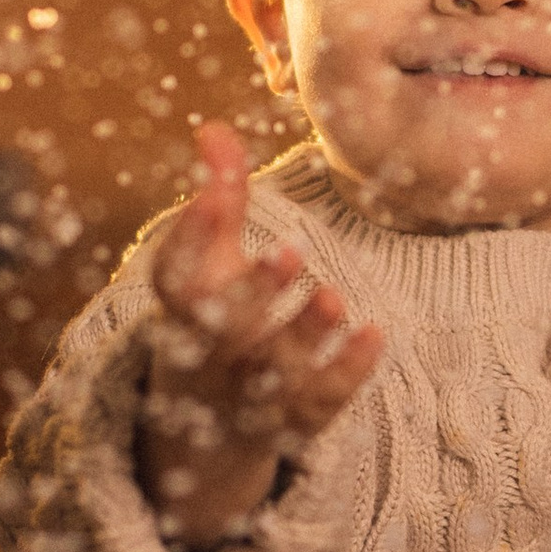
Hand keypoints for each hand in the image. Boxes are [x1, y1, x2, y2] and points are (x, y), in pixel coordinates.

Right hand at [139, 122, 383, 551]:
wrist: (206, 423)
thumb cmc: (213, 314)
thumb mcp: (207, 260)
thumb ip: (216, 196)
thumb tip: (213, 127)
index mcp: (181, 312)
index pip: (175, 279)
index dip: (192, 238)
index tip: (214, 197)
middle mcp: (208, 358)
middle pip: (224, 332)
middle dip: (253, 294)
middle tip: (290, 251)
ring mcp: (248, 396)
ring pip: (272, 375)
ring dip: (303, 337)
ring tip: (334, 296)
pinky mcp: (290, 422)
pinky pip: (318, 406)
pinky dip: (346, 374)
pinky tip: (375, 333)